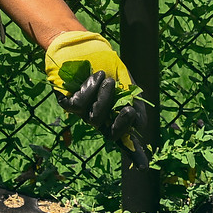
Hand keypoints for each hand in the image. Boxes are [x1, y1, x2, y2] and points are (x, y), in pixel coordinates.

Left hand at [44, 30, 149, 165]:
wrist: (83, 45)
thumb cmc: (106, 62)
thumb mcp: (127, 80)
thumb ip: (135, 101)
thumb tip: (140, 127)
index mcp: (115, 113)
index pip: (126, 137)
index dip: (135, 154)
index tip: (145, 168)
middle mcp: (99, 116)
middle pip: (112, 134)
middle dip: (122, 124)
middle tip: (128, 110)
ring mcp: (82, 112)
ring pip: (95, 119)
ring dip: (104, 97)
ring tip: (105, 78)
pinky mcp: (67, 104)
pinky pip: (79, 107)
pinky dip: (89, 89)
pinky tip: (93, 76)